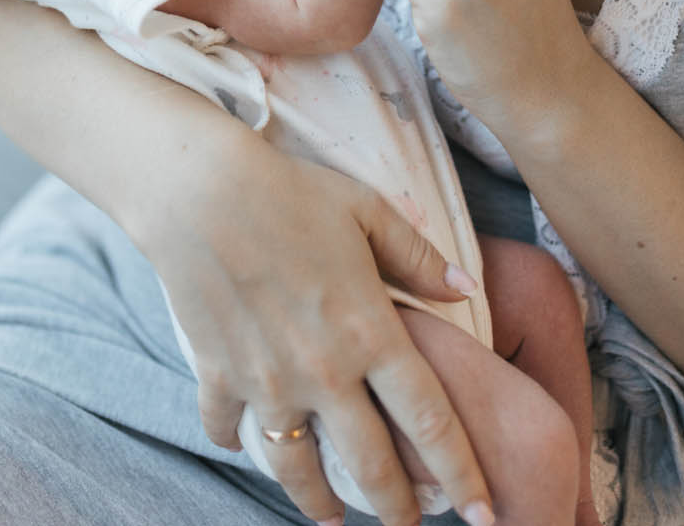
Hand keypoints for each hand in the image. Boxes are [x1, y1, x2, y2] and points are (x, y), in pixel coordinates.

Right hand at [153, 138, 491, 525]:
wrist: (199, 190)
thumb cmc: (291, 191)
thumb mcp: (366, 212)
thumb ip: (419, 257)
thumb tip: (465, 290)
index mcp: (370, 331)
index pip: (431, 421)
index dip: (462, 474)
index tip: (484, 515)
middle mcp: (323, 370)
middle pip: (371, 465)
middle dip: (398, 510)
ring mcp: (267, 379)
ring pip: (299, 468)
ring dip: (319, 503)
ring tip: (334, 518)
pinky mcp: (217, 375)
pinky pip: (229, 430)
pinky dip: (239, 443)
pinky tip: (250, 442)